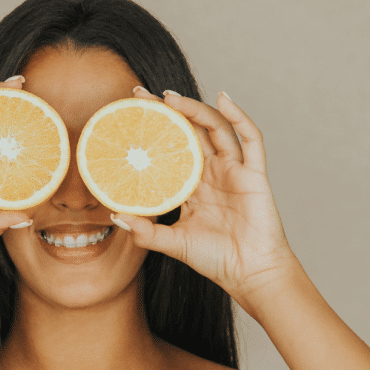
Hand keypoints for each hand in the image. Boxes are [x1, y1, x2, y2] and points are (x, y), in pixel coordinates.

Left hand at [113, 88, 299, 308]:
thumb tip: (115, 217)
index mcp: (192, 185)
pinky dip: (239, 116)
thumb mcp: (173, 243)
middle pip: (188, 131)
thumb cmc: (215, 259)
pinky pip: (250, 139)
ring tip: (171, 97)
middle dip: (166, 111)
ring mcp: (234, 170)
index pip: (169, 149)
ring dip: (194, 109)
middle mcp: (212, 172)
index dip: (152, 131)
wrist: (249, 273)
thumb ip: (146, 232)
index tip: (128, 115)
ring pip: (215, 128)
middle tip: (140, 95)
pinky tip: (224, 98)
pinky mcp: (254, 174)